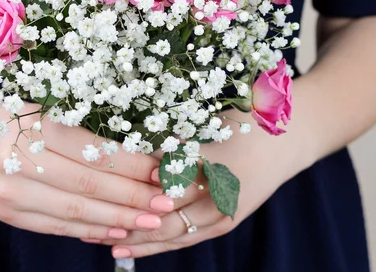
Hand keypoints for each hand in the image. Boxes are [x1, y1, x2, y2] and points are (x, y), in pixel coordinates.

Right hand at [0, 82, 175, 240]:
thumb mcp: (45, 108)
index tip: (164, 169)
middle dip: (134, 196)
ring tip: (152, 220)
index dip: (133, 163)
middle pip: (89, 184)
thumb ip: (85, 130)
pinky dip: (90, 229)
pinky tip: (117, 230)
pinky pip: (56, 226)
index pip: (94, 150)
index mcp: (31, 124)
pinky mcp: (5, 213)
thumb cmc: (9, 112)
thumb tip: (139, 153)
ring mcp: (8, 191)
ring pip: (76, 210)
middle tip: (167, 201)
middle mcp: (16, 160)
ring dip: (119, 218)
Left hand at [93, 108, 308, 257]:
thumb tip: (129, 150)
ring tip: (104, 242)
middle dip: (125, 225)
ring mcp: (221, 218)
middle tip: (89, 229)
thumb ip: (173, 144)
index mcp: (212, 178)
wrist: (287, 141)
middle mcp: (217, 205)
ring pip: (172, 236)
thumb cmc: (246, 126)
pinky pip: (186, 239)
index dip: (128, 199)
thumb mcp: (210, 130)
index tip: (97, 198)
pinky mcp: (222, 223)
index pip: (161, 196)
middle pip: (162, 221)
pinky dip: (159, 244)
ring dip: (138, 241)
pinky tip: (136, 247)